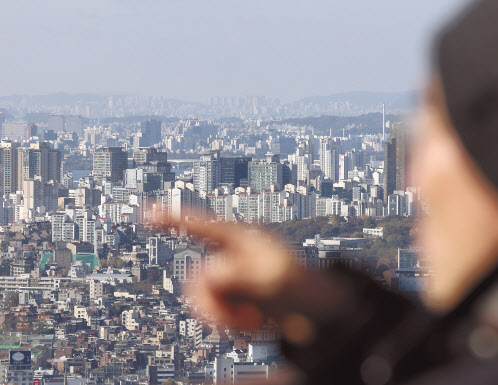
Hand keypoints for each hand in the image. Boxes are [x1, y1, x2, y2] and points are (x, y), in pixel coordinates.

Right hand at [160, 217, 303, 329]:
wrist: (316, 313)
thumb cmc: (301, 286)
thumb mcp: (273, 279)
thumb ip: (237, 274)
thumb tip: (206, 274)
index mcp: (242, 239)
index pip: (201, 224)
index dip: (172, 218)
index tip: (144, 212)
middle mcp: (232, 255)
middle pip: (196, 275)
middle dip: (211, 302)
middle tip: (237, 320)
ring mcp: (232, 276)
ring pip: (201, 295)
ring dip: (221, 314)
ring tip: (250, 320)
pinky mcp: (233, 294)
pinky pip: (212, 307)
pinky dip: (227, 320)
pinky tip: (251, 321)